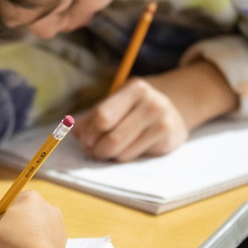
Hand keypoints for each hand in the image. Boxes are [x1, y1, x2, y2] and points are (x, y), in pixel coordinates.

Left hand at [74, 77, 188, 161]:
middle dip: (96, 149)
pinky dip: (122, 158)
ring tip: (107, 151)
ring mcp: (162, 122)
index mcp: (134, 89)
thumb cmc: (134, 109)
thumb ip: (90, 117)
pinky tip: (125, 150)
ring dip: (108, 156)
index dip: (89, 133)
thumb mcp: (114, 105)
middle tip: (92, 151)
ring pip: (122, 151)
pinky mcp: (168, 139)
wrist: (173, 111)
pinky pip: (133, 157)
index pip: (103, 116)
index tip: (85, 140)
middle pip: (113, 137)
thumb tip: (74, 132)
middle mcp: (151, 103)